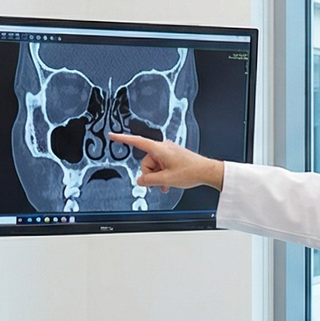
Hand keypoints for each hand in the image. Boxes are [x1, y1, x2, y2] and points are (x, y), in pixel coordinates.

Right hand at [107, 132, 224, 191]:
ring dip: (158, 177)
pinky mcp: (172, 157)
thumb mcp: (166, 179)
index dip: (123, 139)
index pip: (137, 142)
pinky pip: (161, 166)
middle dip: (151, 175)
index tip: (112, 135)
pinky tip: (168, 184)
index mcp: (159, 149)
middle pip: (146, 162)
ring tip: (167, 185)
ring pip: (154, 167)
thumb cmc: (191, 171)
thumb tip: (140, 180)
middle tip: (161, 183)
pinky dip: (163, 175)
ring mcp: (168, 152)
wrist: (206, 171)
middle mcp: (162, 148)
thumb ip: (149, 181)